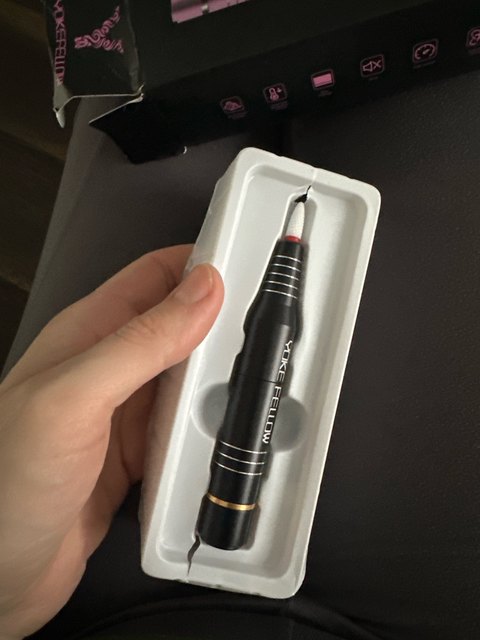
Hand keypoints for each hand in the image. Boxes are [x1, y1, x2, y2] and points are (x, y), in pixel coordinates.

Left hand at [0, 245, 223, 638]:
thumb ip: (141, 342)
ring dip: (221, 379)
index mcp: (89, 334)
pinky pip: (188, 426)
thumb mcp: (76, 398)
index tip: (247, 262)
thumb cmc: (7, 483)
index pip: (154, 276)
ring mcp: (125, 411)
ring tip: (256, 378)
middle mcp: (110, 367)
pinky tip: (228, 430)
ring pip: (190, 378)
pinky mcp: (138, 453)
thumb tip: (201, 292)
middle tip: (265, 329)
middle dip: (223, 324)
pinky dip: (212, 425)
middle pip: (180, 327)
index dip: (199, 262)